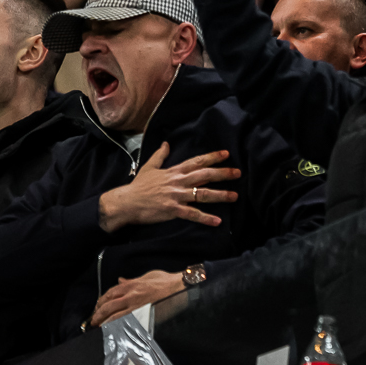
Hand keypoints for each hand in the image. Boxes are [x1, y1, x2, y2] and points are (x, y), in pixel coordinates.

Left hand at [89, 270, 185, 327]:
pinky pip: (125, 322)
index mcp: (132, 284)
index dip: (101, 300)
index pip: (110, 293)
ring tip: (99, 326)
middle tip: (94, 319)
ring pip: (113, 316)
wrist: (179, 287)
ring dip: (104, 322)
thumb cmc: (166, 281)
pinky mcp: (142, 315)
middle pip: (108, 305)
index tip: (98, 306)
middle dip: (98, 314)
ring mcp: (136, 306)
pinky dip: (116, 327)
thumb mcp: (148, 276)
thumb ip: (132, 280)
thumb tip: (121, 280)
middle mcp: (131, 295)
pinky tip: (112, 330)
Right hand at [97, 144, 238, 232]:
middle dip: (223, 173)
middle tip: (238, 173)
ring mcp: (176, 196)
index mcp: (174, 171)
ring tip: (234, 196)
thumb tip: (166, 143)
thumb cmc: (138, 186)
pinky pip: (192, 214)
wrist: (126, 203)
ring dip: (220, 195)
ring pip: (202, 194)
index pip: (197, 161)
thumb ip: (160, 155)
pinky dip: (205, 217)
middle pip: (204, 175)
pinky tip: (217, 221)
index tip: (227, 154)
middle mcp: (178, 182)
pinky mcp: (172, 210)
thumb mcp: (149, 167)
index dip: (212, 157)